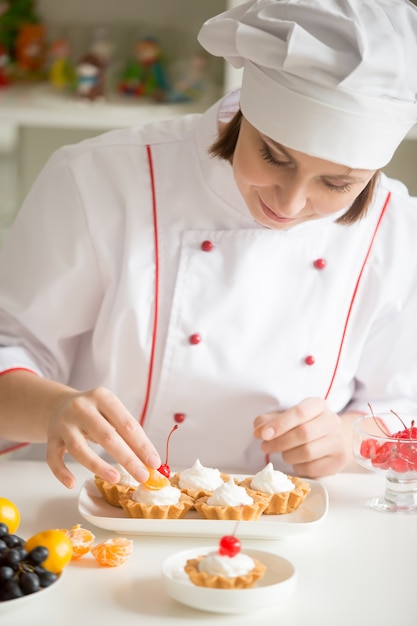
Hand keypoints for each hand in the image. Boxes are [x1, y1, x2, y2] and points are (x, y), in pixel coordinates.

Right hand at [46, 386, 160, 488]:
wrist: (59, 405)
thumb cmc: (94, 413)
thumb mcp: (111, 413)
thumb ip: (128, 433)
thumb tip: (150, 462)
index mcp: (103, 397)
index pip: (127, 424)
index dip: (142, 445)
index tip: (154, 463)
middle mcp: (82, 407)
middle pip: (107, 436)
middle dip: (128, 458)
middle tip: (143, 476)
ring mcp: (64, 423)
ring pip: (79, 448)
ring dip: (98, 466)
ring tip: (116, 478)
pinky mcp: (51, 437)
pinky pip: (53, 458)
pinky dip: (61, 472)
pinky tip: (72, 483)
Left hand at [253, 397, 349, 477]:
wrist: (334, 438)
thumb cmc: (305, 425)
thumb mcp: (287, 417)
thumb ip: (270, 421)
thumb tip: (258, 430)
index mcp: (318, 405)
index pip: (299, 412)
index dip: (279, 424)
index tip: (263, 434)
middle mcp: (331, 421)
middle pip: (303, 433)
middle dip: (279, 442)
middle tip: (265, 447)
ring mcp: (337, 441)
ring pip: (307, 452)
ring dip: (287, 455)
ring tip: (282, 453)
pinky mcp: (339, 460)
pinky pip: (312, 468)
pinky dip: (298, 467)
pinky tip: (296, 461)